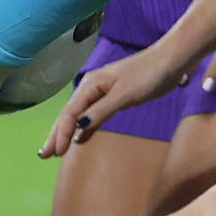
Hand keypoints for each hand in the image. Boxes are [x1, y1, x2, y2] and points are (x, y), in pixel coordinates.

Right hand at [38, 44, 188, 156]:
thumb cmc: (149, 74)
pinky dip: (84, 127)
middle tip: (43, 155)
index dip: (60, 133)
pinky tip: (80, 138)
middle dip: (56, 134)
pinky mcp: (114, 96)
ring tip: (55, 149)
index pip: (69, 113)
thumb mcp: (124, 95)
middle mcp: (92, 87)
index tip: (55, 153)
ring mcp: (103, 91)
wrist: (171, 60)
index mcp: (90, 85)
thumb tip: (78, 127)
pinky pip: (92, 114)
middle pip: (69, 114)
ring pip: (79, 114)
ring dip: (67, 131)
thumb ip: (100, 111)